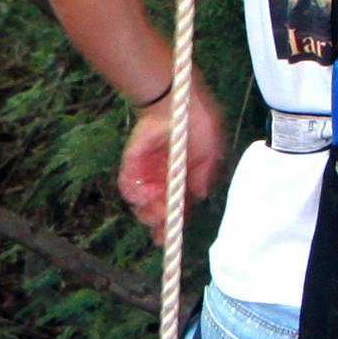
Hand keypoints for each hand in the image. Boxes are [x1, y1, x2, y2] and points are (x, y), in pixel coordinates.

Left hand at [117, 77, 228, 237]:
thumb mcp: (209, 151)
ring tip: (156, 202)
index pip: (174, 208)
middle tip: (163, 219)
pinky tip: (144, 191)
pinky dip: (134, 193)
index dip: (171, 225)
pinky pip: (128, 185)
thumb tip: (198, 195)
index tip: (168, 237)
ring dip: (146, 210)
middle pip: (155, 211)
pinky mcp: (132, 162)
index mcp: (180, 179)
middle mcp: (162, 179)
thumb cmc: (197, 122)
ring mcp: (146, 171)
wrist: (175, 101)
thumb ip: (203, 174)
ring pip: (140, 203)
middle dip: (158, 221)